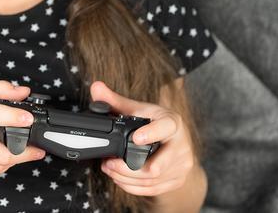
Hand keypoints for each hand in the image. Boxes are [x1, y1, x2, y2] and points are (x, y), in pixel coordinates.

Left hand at [91, 81, 194, 196]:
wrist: (177, 143)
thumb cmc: (155, 123)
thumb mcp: (139, 110)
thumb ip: (115, 100)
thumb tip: (96, 87)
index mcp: (173, 123)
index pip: (166, 127)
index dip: (151, 133)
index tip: (136, 138)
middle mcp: (181, 146)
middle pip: (156, 165)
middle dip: (127, 167)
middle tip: (108, 162)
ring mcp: (181, 166)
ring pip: (151, 180)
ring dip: (125, 178)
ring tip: (109, 168)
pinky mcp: (177, 180)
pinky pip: (152, 189)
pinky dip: (132, 186)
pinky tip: (119, 179)